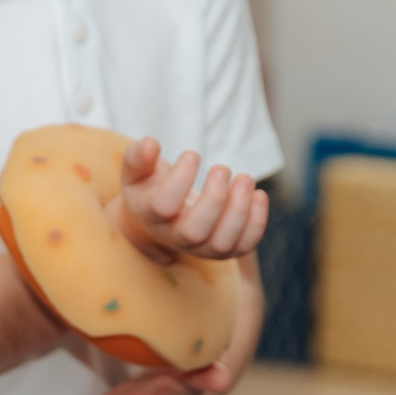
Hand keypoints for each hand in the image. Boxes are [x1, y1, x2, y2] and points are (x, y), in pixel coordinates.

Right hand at [108, 137, 268, 261]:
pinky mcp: (225, 250)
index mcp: (151, 215)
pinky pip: (244, 246)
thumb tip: (151, 143)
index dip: (180, 179)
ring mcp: (201, 248)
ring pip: (222, 243)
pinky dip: (257, 222)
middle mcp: (175, 238)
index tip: (192, 154)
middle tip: (221, 169)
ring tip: (245, 178)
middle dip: (214, 199)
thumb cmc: (150, 188)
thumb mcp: (137, 170)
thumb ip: (138, 156)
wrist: (163, 218)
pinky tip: (258, 194)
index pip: (162, 206)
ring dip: (239, 210)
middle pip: (193, 232)